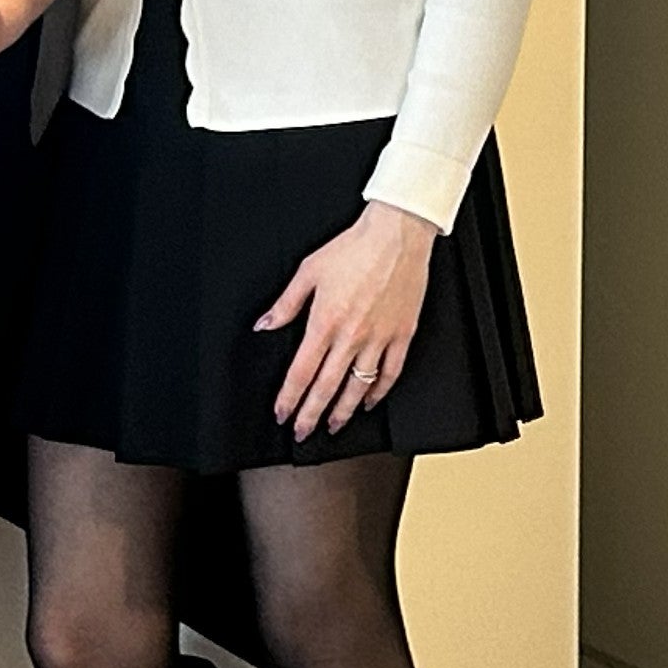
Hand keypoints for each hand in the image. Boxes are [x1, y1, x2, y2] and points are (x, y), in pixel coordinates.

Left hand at [261, 202, 438, 438]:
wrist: (396, 235)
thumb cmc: (355, 248)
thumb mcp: (309, 271)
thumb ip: (286, 304)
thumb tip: (265, 324)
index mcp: (325, 321)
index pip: (302, 372)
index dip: (290, 398)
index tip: (282, 412)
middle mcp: (352, 336)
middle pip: (327, 387)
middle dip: (311, 415)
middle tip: (302, 432)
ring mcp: (379, 338)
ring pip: (358, 387)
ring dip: (343, 411)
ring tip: (333, 426)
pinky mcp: (402, 335)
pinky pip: (390, 373)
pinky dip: (378, 393)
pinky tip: (369, 403)